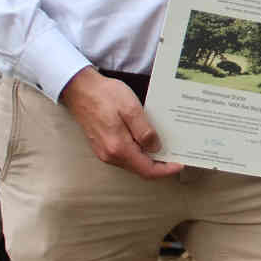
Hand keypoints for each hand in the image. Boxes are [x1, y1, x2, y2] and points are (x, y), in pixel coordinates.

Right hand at [59, 67, 181, 179]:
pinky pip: (125, 154)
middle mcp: (110, 155)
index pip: (146, 170)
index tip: (180, 164)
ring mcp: (104, 151)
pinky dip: (139, 151)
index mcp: (118, 148)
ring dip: (149, 157)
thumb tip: (155, 148)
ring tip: (166, 146)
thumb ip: (144, 131)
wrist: (80, 90)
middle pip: (140, 168)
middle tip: (176, 154)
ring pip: (132, 162)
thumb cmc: (106, 96)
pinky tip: (147, 139)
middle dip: (159, 165)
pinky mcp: (103, 145)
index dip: (165, 170)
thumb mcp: (131, 109)